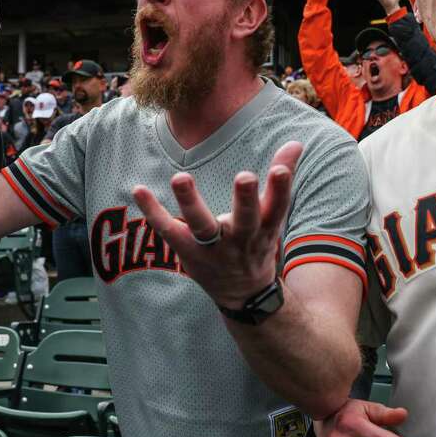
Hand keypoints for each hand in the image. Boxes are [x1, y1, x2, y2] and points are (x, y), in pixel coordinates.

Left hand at [132, 141, 300, 309]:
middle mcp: (242, 239)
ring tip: (180, 177)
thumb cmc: (257, 243)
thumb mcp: (275, 216)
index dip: (281, 189)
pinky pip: (168, 230)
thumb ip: (283, 178)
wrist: (244, 294)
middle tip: (245, 177)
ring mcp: (213, 249)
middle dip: (245, 200)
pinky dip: (153, 211)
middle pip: (245, 220)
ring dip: (191, 202)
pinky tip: (138, 189)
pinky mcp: (188, 252)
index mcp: (266, 228)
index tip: (281, 170)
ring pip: (202, 227)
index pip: (277, 207)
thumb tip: (296, 142)